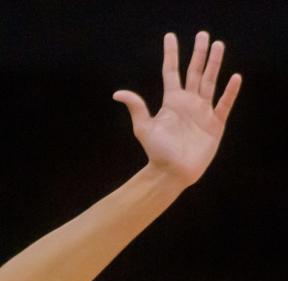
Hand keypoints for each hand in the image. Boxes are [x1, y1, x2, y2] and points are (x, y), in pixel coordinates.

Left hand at [115, 32, 241, 187]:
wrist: (170, 173)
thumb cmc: (156, 152)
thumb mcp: (144, 127)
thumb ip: (136, 107)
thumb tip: (118, 93)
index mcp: (172, 101)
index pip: (171, 71)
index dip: (171, 54)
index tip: (170, 37)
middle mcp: (188, 103)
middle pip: (195, 72)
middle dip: (199, 53)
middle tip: (203, 35)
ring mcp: (203, 112)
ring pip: (210, 82)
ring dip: (214, 64)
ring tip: (218, 46)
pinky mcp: (215, 124)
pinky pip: (224, 104)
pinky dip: (230, 92)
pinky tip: (234, 77)